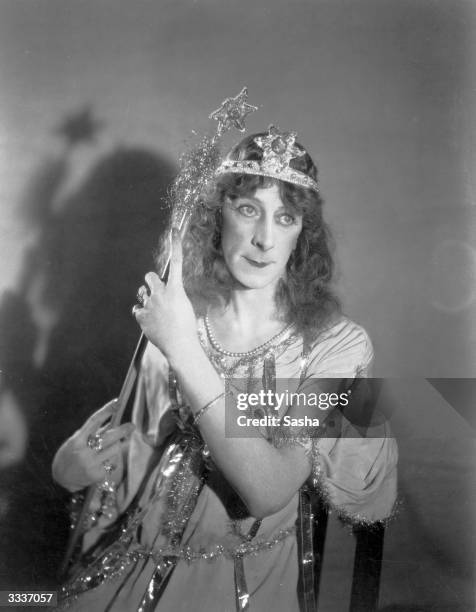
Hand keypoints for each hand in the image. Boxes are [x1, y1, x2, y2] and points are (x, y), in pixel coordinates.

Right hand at [52, 399, 134, 491]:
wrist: (61, 479)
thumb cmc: (71, 455)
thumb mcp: (78, 441)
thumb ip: (94, 432)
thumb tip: (113, 421)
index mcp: (77, 440)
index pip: (94, 421)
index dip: (106, 411)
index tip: (117, 402)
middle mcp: (83, 452)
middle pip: (109, 437)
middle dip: (123, 430)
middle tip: (131, 425)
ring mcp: (91, 464)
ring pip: (115, 449)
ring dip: (118, 445)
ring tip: (115, 446)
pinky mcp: (97, 475)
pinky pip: (112, 462)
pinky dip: (112, 460)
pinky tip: (105, 462)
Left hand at [133, 229, 198, 364]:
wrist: (180, 346)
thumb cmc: (187, 328)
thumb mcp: (185, 307)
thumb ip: (174, 297)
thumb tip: (167, 296)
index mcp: (176, 289)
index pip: (176, 262)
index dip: (175, 245)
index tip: (174, 230)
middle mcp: (161, 293)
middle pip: (150, 277)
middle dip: (152, 282)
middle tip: (157, 293)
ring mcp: (149, 304)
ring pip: (142, 293)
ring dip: (147, 299)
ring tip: (156, 313)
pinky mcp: (141, 315)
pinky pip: (137, 309)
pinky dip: (142, 313)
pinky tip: (151, 322)